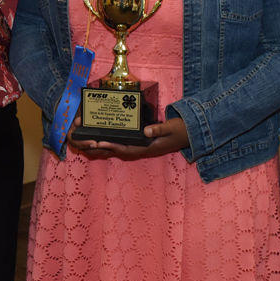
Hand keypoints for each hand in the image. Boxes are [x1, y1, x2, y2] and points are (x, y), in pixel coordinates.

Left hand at [68, 117, 190, 161]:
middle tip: (89, 145)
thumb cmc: (180, 131)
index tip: (100, 143)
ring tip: (92, 143)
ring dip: (108, 148)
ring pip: (122, 150)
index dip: (113, 147)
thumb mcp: (171, 128)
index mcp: (149, 148)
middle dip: (105, 150)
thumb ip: (159, 129)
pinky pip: (126, 145)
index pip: (127, 149)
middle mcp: (144, 150)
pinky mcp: (144, 143)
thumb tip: (146, 131)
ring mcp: (143, 148)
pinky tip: (107, 138)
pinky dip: (116, 143)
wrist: (190, 134)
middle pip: (120, 152)